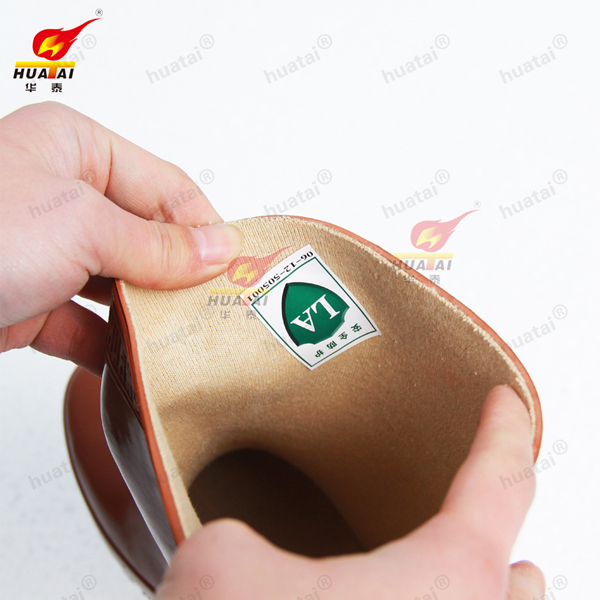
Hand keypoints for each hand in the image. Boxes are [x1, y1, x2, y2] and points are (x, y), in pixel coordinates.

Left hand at [0, 101, 241, 374]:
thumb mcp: (80, 225)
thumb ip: (158, 242)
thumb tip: (218, 248)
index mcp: (76, 149)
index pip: (167, 187)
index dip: (206, 227)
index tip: (237, 267)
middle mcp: (62, 196)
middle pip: (147, 238)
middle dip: (181, 276)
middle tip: (219, 309)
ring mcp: (46, 251)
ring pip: (121, 284)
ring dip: (149, 315)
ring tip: (186, 340)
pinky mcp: (29, 301)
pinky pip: (86, 323)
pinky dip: (111, 345)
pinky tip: (135, 362)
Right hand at [156, 386, 544, 599]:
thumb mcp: (221, 570)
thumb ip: (231, 544)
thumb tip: (229, 560)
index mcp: (444, 582)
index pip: (496, 478)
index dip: (501, 426)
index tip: (502, 399)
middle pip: (514, 575)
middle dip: (510, 535)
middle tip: (503, 495)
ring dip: (498, 595)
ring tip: (507, 576)